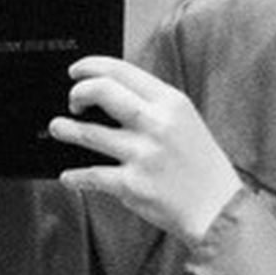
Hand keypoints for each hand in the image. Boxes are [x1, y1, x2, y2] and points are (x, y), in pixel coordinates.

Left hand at [48, 56, 241, 245]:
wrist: (217, 208)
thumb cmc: (201, 164)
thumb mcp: (186, 121)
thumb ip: (153, 106)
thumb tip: (110, 95)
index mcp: (171, 102)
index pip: (123, 71)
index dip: (91, 67)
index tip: (76, 71)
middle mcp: (157, 124)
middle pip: (102, 92)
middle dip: (78, 92)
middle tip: (72, 101)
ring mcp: (143, 154)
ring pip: (89, 133)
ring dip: (66, 129)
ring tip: (58, 127)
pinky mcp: (132, 185)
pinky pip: (92, 175)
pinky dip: (75, 176)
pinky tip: (69, 176)